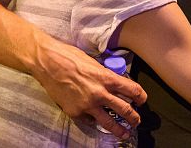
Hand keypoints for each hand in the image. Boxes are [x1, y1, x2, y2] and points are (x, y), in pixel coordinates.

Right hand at [30, 37, 146, 138]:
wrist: (48, 63)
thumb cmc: (69, 57)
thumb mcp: (93, 63)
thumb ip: (104, 75)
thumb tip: (112, 82)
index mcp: (107, 78)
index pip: (132, 90)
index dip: (141, 96)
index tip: (142, 100)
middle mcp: (100, 93)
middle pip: (125, 109)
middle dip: (134, 117)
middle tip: (137, 121)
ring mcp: (88, 105)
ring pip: (109, 122)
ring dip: (120, 129)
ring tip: (125, 133)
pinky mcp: (76, 112)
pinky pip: (89, 120)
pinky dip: (94, 120)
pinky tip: (96, 121)